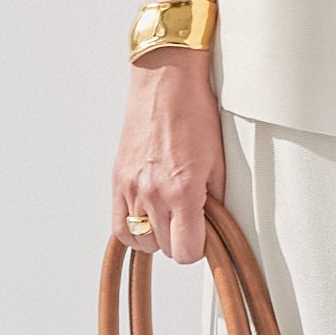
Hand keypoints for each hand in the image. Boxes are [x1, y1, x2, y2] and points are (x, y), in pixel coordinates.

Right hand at [111, 50, 224, 264]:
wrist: (165, 82)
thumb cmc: (194, 113)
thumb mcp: (218, 161)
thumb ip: (215, 201)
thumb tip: (212, 228)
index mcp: (182, 190)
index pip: (187, 252)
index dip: (199, 249)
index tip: (204, 236)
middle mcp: (152, 193)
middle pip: (166, 249)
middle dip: (181, 239)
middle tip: (191, 219)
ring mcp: (131, 188)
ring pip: (142, 241)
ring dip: (158, 235)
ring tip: (171, 215)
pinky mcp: (117, 180)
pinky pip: (120, 226)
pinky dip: (134, 230)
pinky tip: (148, 217)